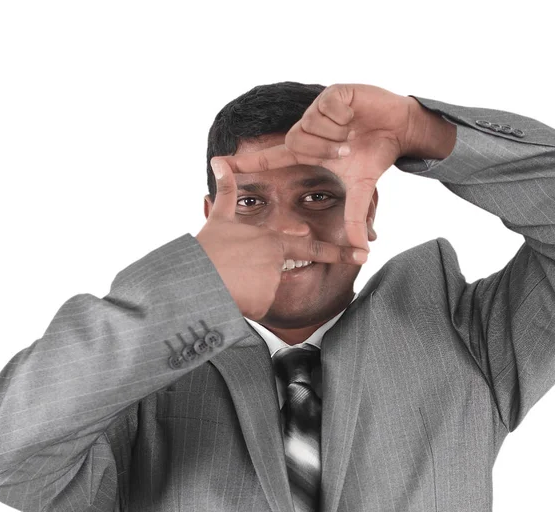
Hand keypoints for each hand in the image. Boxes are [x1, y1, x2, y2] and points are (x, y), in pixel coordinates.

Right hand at [196, 157, 367, 319]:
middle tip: (242, 273)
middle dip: (265, 274)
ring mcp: (272, 283)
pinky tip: (231, 294)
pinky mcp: (263, 304)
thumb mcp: (219, 219)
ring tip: (229, 281)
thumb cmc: (206, 250)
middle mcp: (277, 262)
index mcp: (272, 241)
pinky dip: (247, 303)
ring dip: (251, 288)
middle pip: (281, 271)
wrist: (192, 280)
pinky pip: (259, 305)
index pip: (311, 247)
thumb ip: (227, 192)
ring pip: (268, 289)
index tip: (362, 255)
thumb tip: (220, 162)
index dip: (338, 252)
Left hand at [215, 83, 415, 251]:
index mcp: (307, 151)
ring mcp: (317, 110)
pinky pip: (327, 109)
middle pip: (297, 142)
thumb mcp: (361, 190)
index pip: (270, 159)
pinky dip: (344, 118)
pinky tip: (355, 117)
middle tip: (348, 149)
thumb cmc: (374, 154)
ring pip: (312, 126)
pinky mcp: (331, 93)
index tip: (217, 163)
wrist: (399, 128)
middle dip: (326, 149)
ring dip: (337, 135)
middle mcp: (306, 129)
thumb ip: (354, 219)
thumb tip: (362, 252)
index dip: (245, 163)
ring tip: (353, 133)